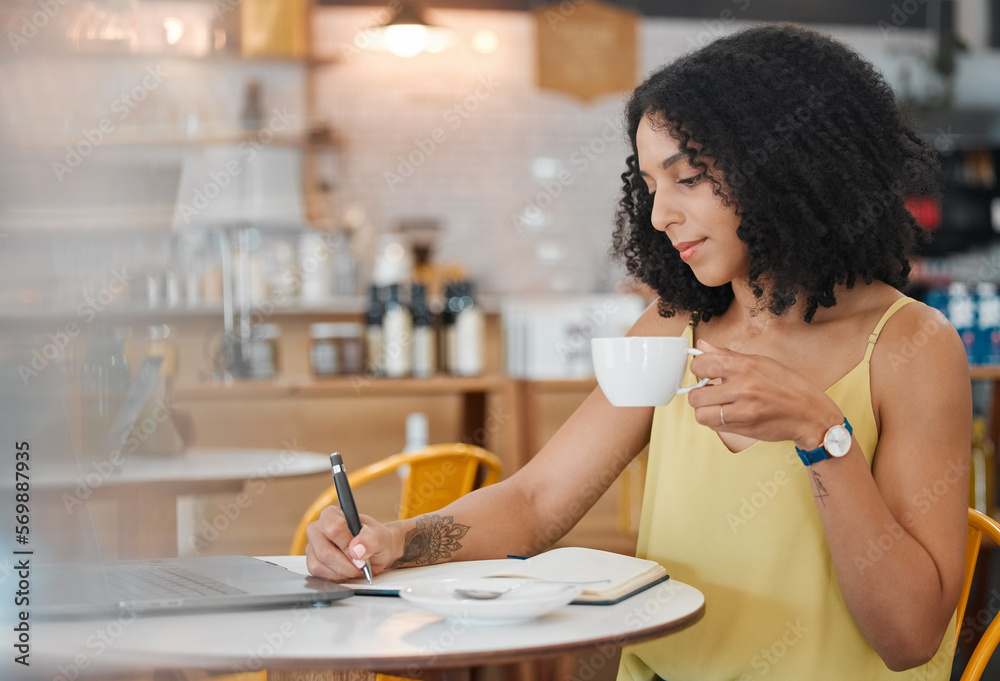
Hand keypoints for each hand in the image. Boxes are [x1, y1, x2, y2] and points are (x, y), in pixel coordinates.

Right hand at [305, 505, 397, 580]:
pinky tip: (347, 571)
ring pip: (320, 565)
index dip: (347, 545)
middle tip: (361, 564)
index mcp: (331, 514)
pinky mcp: (312, 562)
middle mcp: (317, 529)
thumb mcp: (379, 537)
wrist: (376, 551)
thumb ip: (370, 540)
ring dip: (342, 572)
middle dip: (346, 564)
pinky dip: (336, 577)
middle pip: (324, 552)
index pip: (333, 528)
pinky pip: (319, 574)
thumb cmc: (375, 539)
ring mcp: (313, 546)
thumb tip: (356, 549)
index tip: (359, 553)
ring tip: (356, 567)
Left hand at [687, 340, 842, 448]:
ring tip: (718, 406)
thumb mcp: (760, 362)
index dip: (698, 369)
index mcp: (744, 366)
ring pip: (701, 414)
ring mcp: (742, 410)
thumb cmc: (787, 386)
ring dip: (705, 411)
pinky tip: (728, 415)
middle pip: (695, 395)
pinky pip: (715, 427)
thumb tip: (702, 346)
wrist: (809, 414)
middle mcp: (742, 388)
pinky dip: (716, 422)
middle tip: (709, 392)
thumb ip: (726, 355)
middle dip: (699, 394)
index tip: (704, 372)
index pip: (701, 365)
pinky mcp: (744, 428)